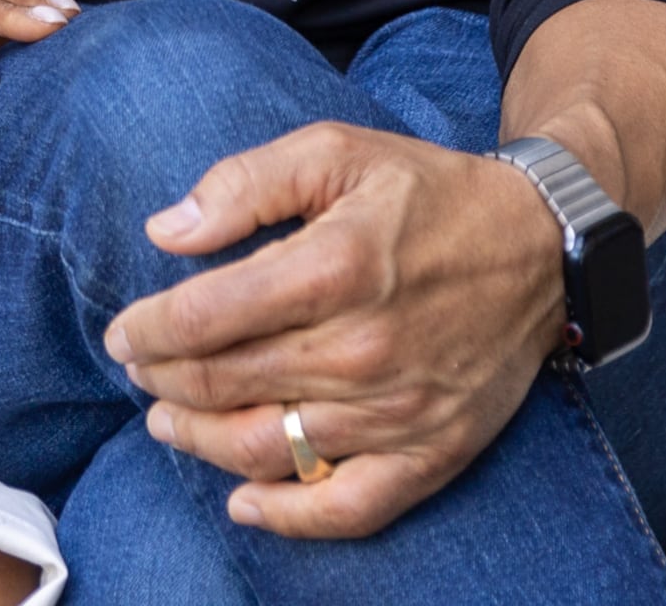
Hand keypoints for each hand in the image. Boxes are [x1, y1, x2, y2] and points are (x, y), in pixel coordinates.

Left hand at [104, 125, 568, 538]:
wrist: (542, 246)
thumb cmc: (428, 192)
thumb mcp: (336, 149)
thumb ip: (244, 185)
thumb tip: (165, 232)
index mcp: (335, 267)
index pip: (204, 319)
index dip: (146, 331)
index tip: (123, 333)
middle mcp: (362, 348)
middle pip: (223, 385)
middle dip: (162, 382)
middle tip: (140, 372)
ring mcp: (397, 411)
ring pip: (266, 449)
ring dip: (200, 443)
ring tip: (167, 424)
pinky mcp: (430, 453)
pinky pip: (346, 508)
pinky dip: (287, 516)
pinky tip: (243, 502)